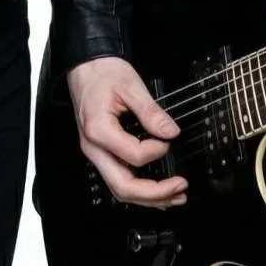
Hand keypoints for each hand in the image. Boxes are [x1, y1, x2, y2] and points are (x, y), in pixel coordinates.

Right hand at [66, 56, 187, 207]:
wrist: (84, 67)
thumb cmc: (102, 73)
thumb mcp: (131, 86)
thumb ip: (151, 112)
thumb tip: (170, 132)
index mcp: (99, 131)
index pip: (133, 156)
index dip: (157, 151)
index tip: (169, 140)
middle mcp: (93, 148)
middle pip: (123, 187)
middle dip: (155, 193)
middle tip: (180, 189)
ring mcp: (96, 153)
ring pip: (119, 189)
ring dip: (149, 198)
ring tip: (174, 197)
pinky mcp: (101, 152)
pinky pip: (118, 178)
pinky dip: (139, 191)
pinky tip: (157, 193)